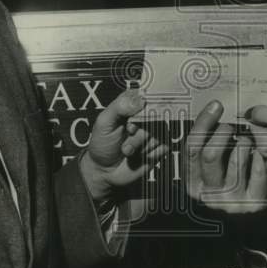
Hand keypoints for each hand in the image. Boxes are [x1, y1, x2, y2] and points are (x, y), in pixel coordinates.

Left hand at [79, 89, 168, 203]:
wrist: (104, 171)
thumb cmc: (102, 144)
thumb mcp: (104, 122)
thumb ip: (119, 107)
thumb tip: (141, 99)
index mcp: (132, 105)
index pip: (147, 96)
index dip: (143, 107)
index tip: (131, 119)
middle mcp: (145, 116)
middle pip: (156, 115)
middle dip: (140, 129)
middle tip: (128, 132)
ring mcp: (154, 132)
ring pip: (159, 132)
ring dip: (141, 144)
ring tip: (127, 150)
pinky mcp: (160, 147)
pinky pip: (163, 147)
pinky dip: (149, 154)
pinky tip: (138, 156)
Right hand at [184, 99, 266, 212]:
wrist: (258, 213)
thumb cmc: (236, 181)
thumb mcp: (217, 165)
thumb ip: (211, 141)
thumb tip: (215, 107)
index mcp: (194, 181)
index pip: (192, 147)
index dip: (204, 123)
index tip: (216, 106)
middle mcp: (208, 193)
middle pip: (210, 155)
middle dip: (223, 133)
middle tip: (233, 126)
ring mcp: (230, 201)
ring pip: (235, 160)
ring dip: (244, 143)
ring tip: (248, 140)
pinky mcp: (252, 203)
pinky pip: (257, 172)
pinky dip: (259, 158)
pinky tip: (259, 155)